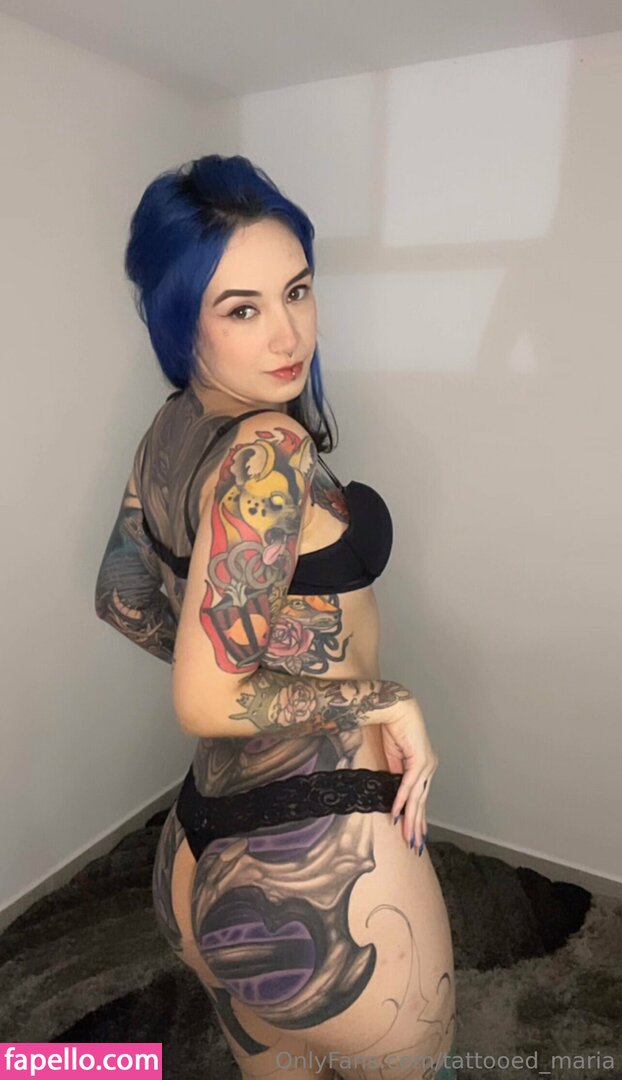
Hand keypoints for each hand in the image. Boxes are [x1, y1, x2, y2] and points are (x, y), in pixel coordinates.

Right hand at [380, 699, 438, 851]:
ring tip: (408, 837)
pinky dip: (401, 800)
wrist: (394, 709)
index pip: (421, 798)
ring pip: (417, 798)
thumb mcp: (393, 758)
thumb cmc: (393, 729)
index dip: (417, 817)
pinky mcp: (419, 761)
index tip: (414, 833)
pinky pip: (408, 785)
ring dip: (411, 820)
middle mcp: (429, 768)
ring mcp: (426, 765)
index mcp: (424, 768)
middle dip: (417, 825)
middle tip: (414, 845)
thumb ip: (395, 775)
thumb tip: (393, 793)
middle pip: (422, 802)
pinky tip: (396, 813)